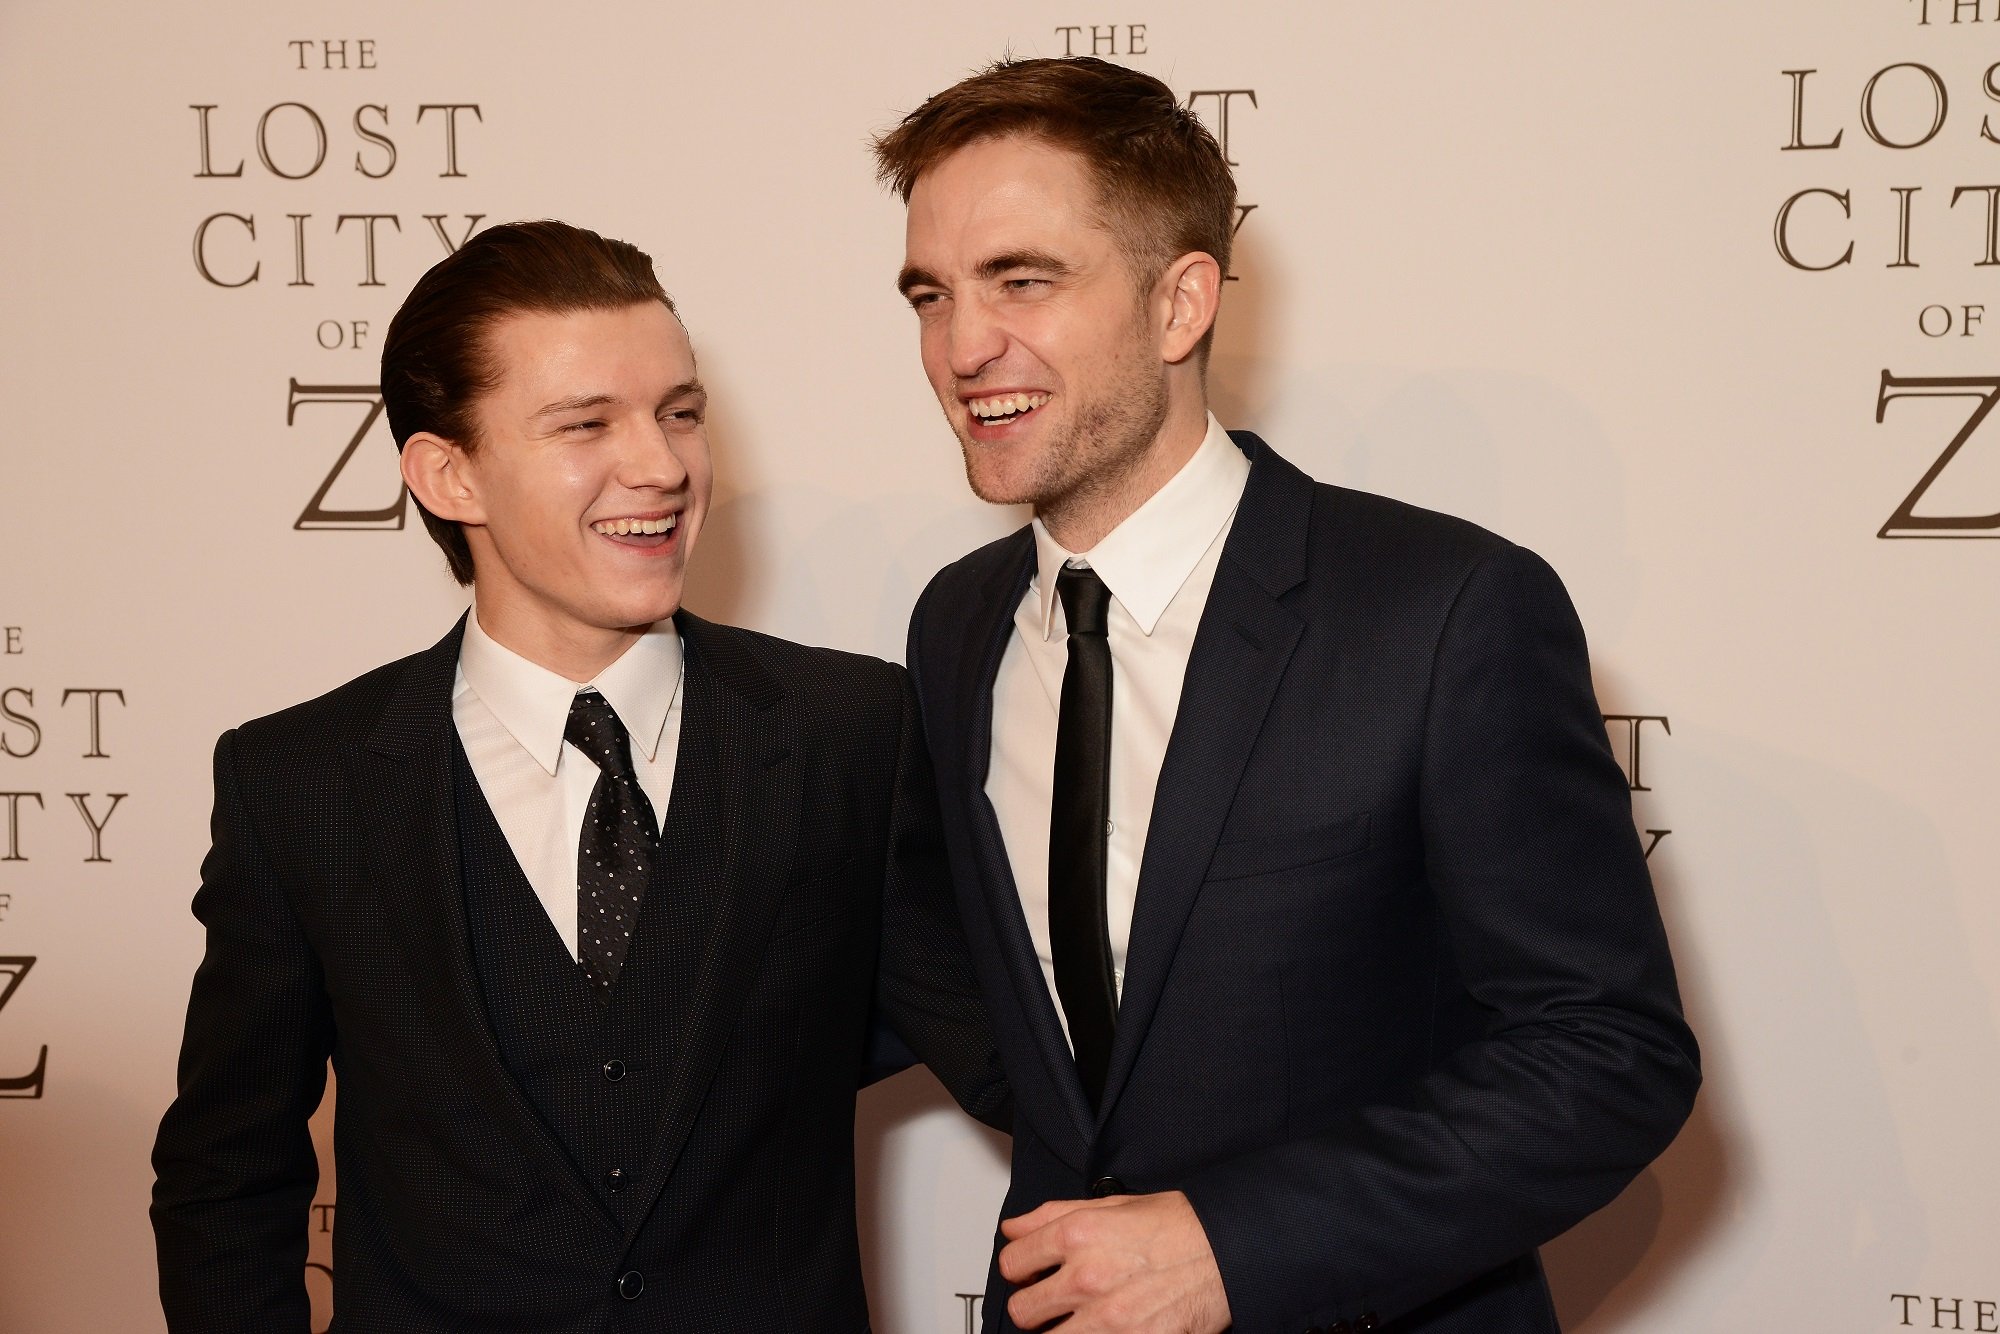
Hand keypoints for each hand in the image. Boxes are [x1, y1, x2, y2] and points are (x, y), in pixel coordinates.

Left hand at [997, 1190, 1230, 1331]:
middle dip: (1033, 1308)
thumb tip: (1014, 1229)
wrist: (1229, 1252)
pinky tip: (1105, 1329)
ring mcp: (1107, 1319)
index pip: (1012, 1263)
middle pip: (1022, 1311)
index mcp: (1077, 1235)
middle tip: (1051, 1305)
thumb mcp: (1113, 1204)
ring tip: (1078, 1322)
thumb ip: (1054, 1215)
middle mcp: (1086, 1277)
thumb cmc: (1179, 1226)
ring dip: (1058, 1333)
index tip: (1031, 1275)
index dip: (1020, 1270)